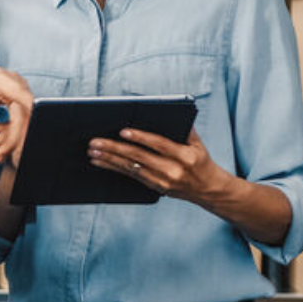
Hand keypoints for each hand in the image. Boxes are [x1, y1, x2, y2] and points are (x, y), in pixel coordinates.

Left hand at [0, 57, 33, 164]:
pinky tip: (0, 146)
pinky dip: (14, 132)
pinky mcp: (17, 97)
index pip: (21, 96)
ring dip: (16, 137)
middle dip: (16, 136)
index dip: (29, 115)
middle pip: (25, 111)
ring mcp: (17, 89)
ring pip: (26, 116)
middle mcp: (13, 82)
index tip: (29, 134)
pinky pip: (22, 117)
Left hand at [88, 128, 231, 204]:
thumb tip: (168, 111)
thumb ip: (185, 128)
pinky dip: (114, 168)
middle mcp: (173, 170)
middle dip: (115, 148)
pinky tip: (100, 162)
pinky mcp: (156, 188)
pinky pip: (131, 176)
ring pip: (131, 168)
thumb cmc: (201, 161)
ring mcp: (163, 181)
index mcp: (185, 156)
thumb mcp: (198, 144)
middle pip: (139, 157)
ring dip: (109, 159)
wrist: (209, 190)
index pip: (159, 144)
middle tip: (95, 142)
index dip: (140, 137)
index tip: (122, 131)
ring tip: (93, 151)